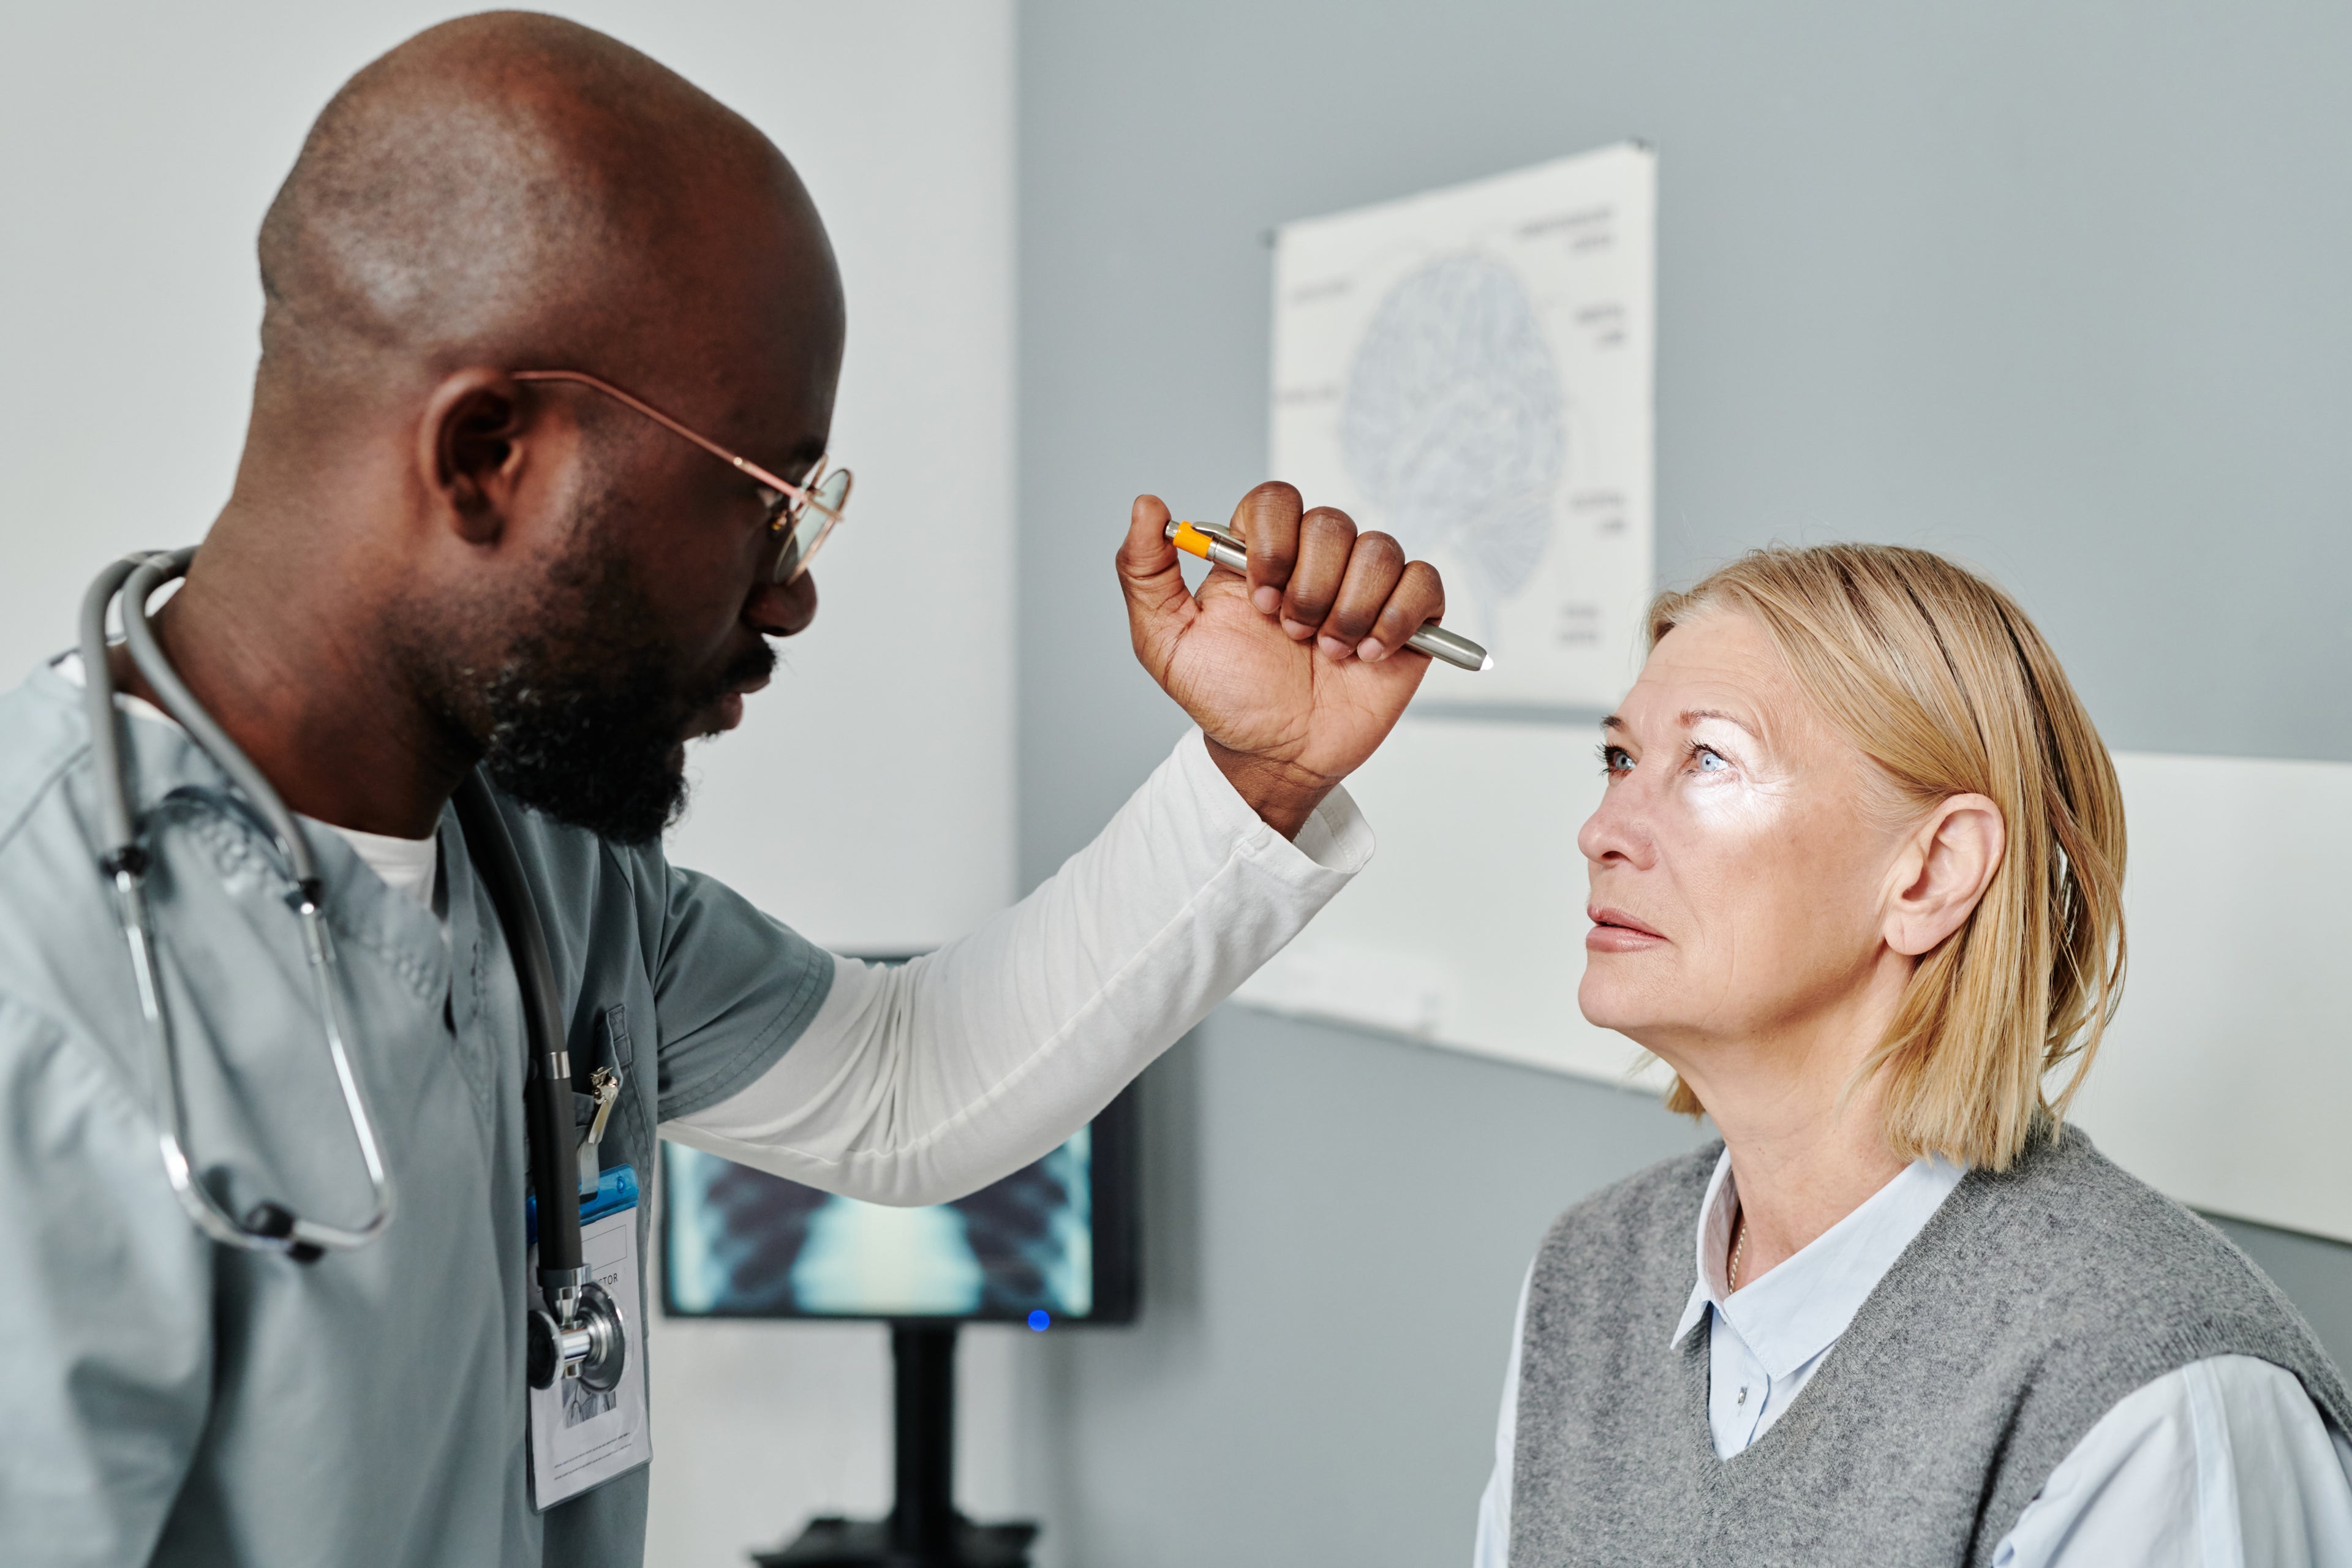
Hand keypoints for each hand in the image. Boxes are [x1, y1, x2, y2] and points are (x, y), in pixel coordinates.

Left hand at [1118, 483, 1446, 836]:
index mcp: (1261, 554)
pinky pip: (1423, 583)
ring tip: (1329, 653)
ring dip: (1349, 609)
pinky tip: (1368, 654)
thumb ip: (1144, 572)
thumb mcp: (1165, 641)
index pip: (1276, 499)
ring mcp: (1364, 587)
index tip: (1259, 599)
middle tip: (1292, 636)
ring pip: (1379, 550)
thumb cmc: (1226, 699)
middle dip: (1310, 588)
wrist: (1274, 756)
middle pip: (1332, 522)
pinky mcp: (1407, 618)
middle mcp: (1315, 561)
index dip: (1273, 541)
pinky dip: (1397, 618)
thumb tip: (1148, 505)